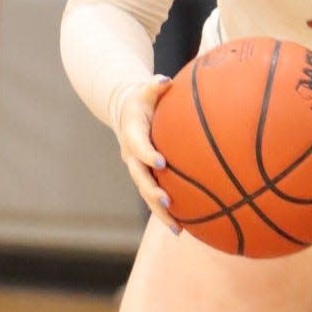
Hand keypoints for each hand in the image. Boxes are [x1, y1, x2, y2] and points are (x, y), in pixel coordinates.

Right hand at [117, 77, 179, 233]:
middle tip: (167, 203)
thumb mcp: (145, 90)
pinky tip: (185, 227)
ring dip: (160, 213)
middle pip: (140, 179)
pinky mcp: (146, 178)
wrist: (126, 113)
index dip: (147, 155)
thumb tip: (164, 81)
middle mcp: (132, 157)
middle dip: (152, 192)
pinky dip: (168, 213)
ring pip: (147, 195)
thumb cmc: (142, 100)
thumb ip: (154, 86)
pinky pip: (155, 197)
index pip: (138, 147)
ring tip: (178, 229)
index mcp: (132, 135)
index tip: (161, 162)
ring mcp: (138, 170)